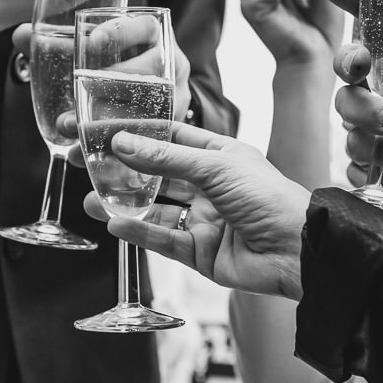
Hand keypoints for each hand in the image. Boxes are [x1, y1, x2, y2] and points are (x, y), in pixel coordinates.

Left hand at [11, 19, 192, 165]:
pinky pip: (144, 144)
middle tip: (76, 97)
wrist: (154, 95)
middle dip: (109, 87)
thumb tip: (20, 36)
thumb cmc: (118, 65)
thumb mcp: (93, 52)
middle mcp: (171, 66)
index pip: (145, 27)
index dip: (122, 32)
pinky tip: (83, 155)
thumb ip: (58, 42)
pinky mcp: (170, 131)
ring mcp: (174, 100)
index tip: (93, 42)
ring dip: (107, 123)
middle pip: (149, 73)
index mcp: (155, 38)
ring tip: (72, 130)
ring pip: (149, 112)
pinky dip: (110, 152)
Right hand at [82, 122, 311, 298]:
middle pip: (155, 175)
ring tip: (90, 198)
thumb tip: (122, 143)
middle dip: (120, 170)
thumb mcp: (215, 167)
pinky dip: (139, 231)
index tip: (100, 129)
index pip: (168, 139)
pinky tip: (115, 223)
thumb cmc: (270, 198)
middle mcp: (209, 187)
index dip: (134, 133)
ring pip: (154, 209)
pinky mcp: (200, 253)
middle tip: (84, 164)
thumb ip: (166, 159)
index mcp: (218, 156)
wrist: (299, 250)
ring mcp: (203, 220)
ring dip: (123, 203)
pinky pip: (163, 240)